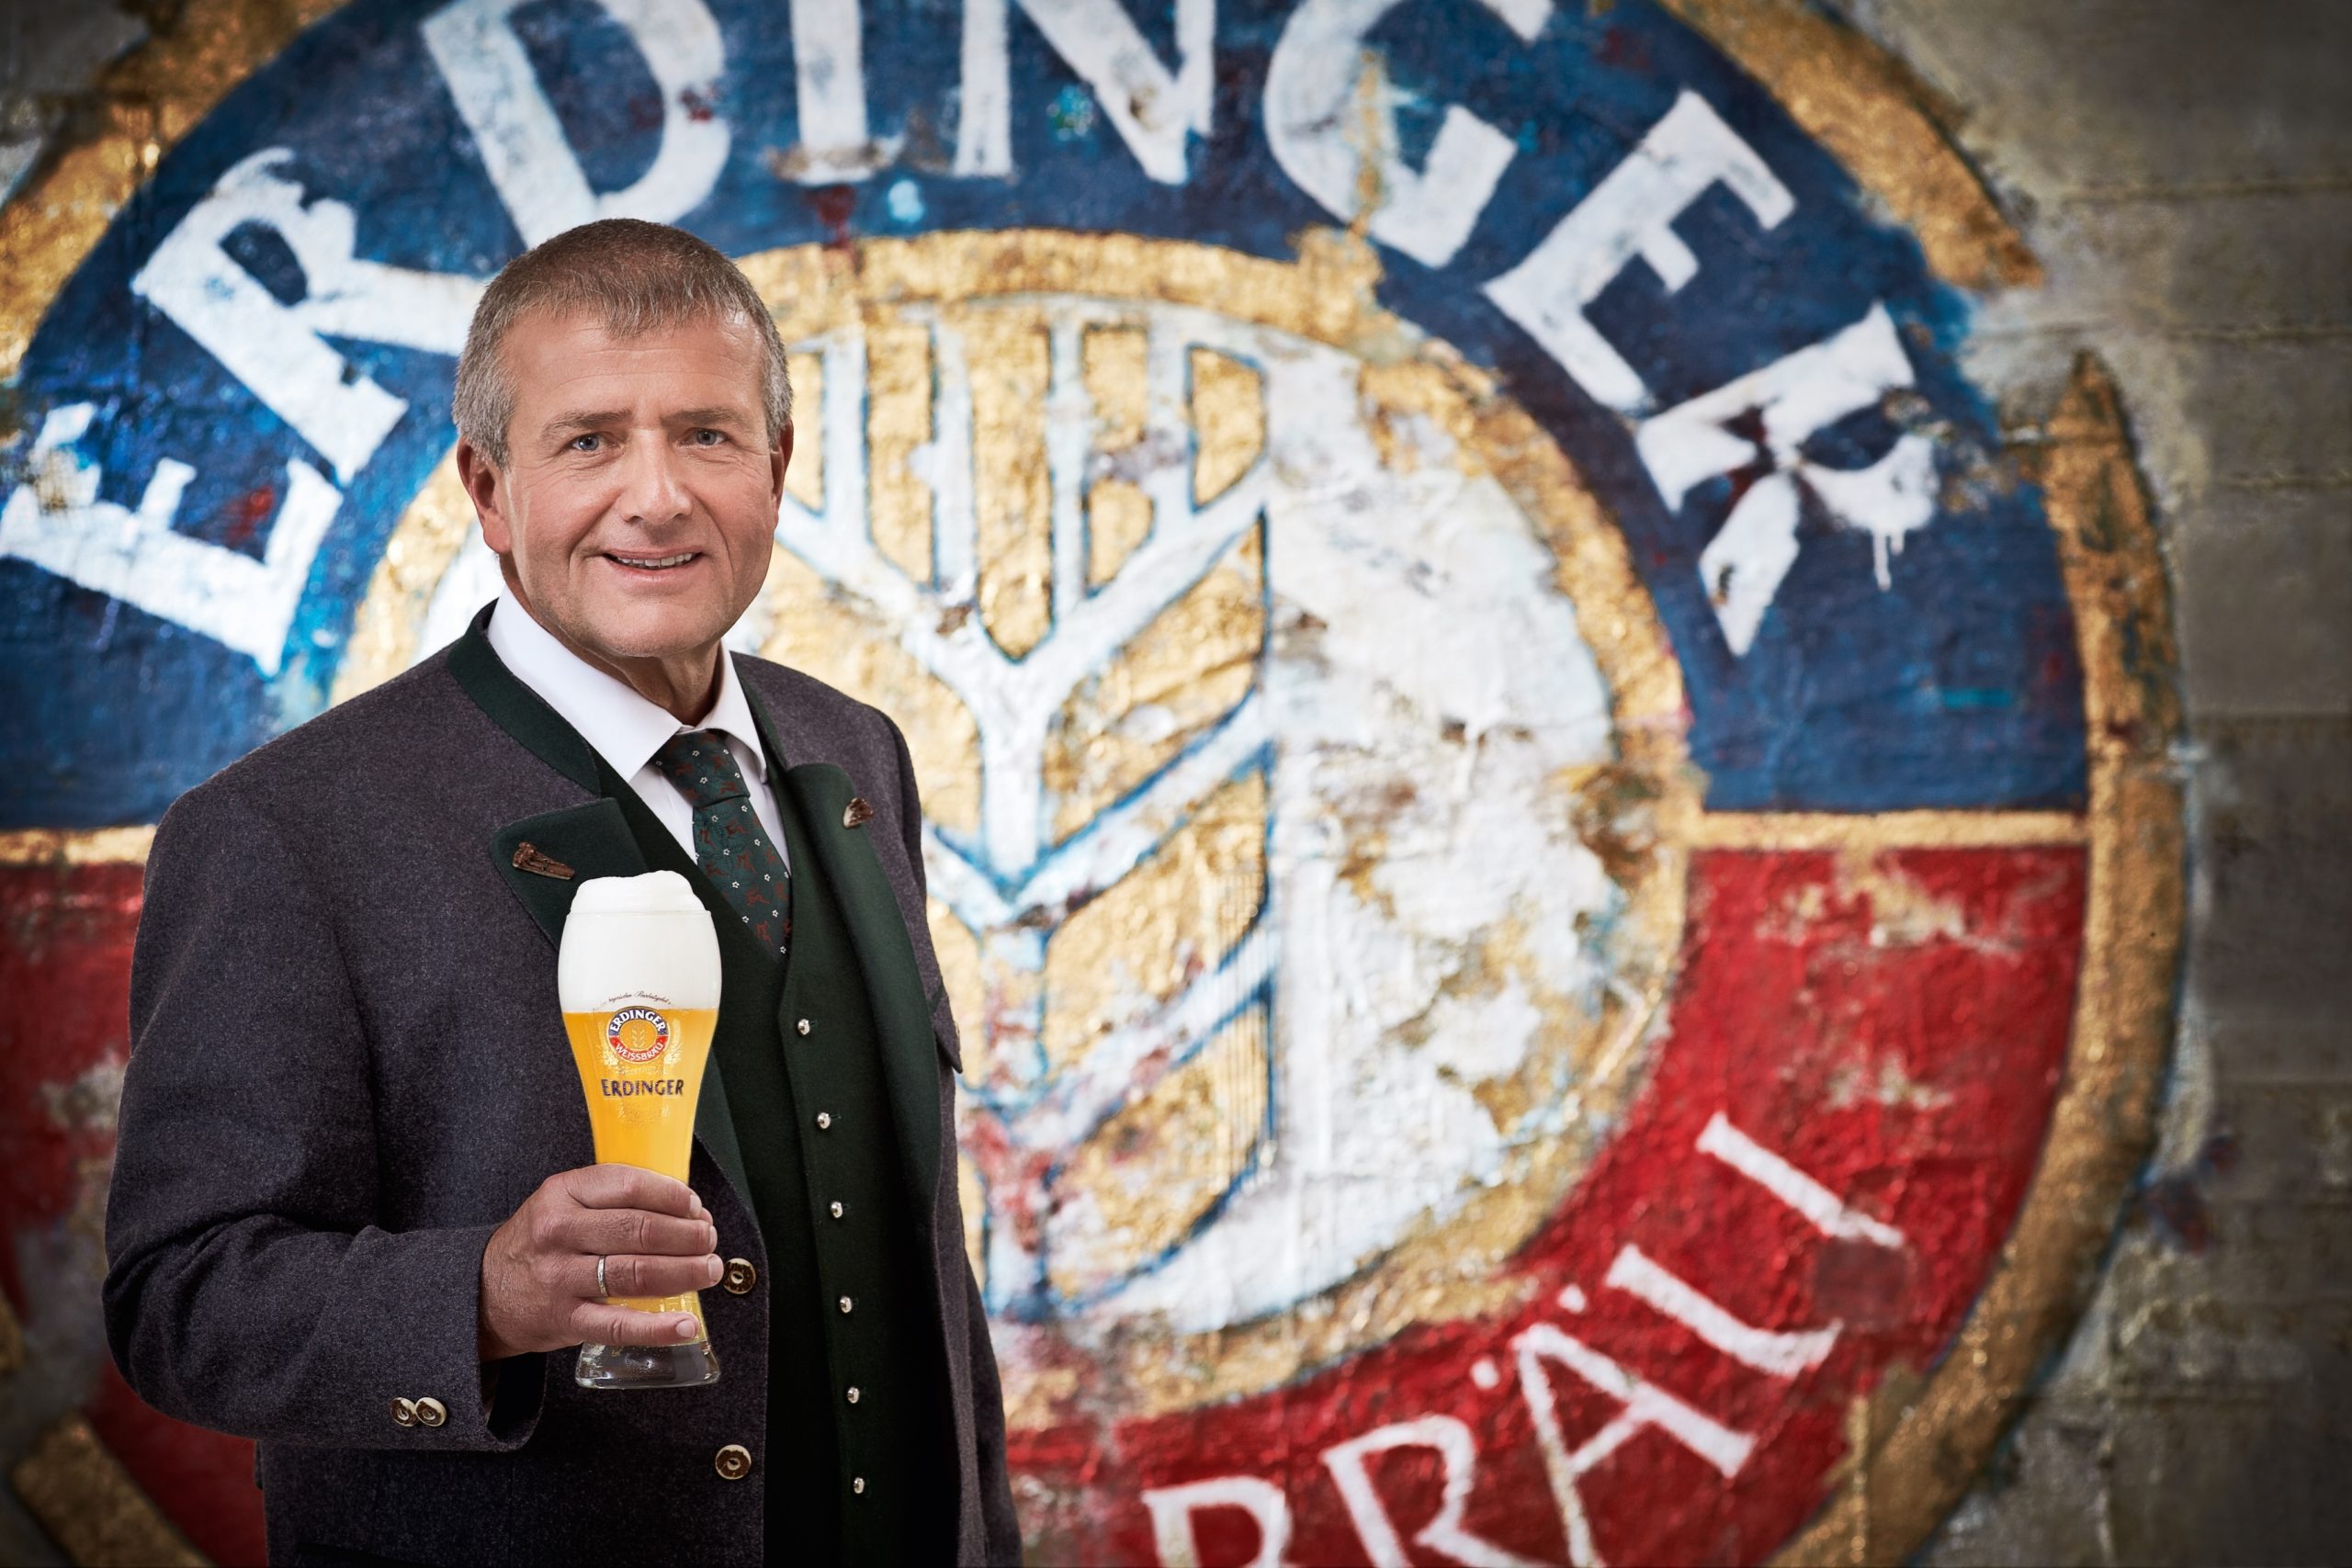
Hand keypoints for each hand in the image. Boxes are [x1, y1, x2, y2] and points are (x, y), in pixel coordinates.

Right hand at [478, 1165, 722, 1359]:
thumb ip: (614, 1198)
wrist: (484, 1292)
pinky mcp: (565, 1319)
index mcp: (563, 1193)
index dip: (672, 1196)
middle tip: (709, 1240)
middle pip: (639, 1229)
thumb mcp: (564, 1202)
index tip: (696, 1208)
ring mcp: (561, 1278)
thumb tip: (687, 1211)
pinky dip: (658, 1327)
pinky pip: (619, 1325)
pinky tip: (686, 1324)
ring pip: (636, 1273)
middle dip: (687, 1235)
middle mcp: (559, 1232)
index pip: (629, 1185)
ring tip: (709, 1271)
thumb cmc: (540, 1242)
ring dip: (685, 1272)